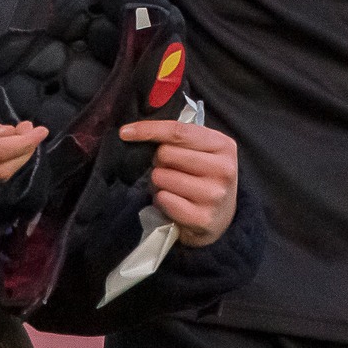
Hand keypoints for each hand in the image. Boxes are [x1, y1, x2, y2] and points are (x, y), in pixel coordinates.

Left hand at [120, 120, 238, 247]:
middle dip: (159, 161)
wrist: (221, 218)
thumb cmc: (205, 177)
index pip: (178, 131)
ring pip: (162, 177)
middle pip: (166, 154)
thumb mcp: (202, 151)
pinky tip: (172, 202)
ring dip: (158, 183)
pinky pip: (164, 199)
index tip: (125, 132)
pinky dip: (161, 200)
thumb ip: (180, 137)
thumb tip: (137, 129)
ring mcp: (214, 195)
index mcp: (223, 145)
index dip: (148, 130)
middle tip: (168, 170)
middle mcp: (223, 169)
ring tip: (171, 188)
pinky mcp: (202, 218)